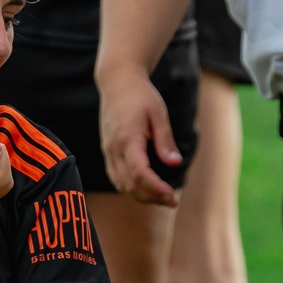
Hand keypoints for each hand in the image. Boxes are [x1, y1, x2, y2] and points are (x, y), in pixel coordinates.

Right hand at [98, 71, 180, 206]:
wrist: (117, 82)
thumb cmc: (140, 95)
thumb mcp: (158, 113)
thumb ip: (165, 139)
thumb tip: (175, 163)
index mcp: (127, 139)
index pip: (139, 172)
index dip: (155, 188)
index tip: (171, 195)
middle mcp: (113, 148)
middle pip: (130, 184)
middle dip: (152, 196)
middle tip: (173, 200)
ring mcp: (108, 151)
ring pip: (121, 184)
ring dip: (141, 195)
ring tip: (163, 197)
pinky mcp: (108, 151)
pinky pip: (116, 177)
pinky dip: (131, 187)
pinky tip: (146, 187)